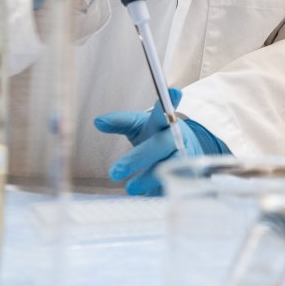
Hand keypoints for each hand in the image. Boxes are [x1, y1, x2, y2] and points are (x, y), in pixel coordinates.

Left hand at [94, 88, 229, 195]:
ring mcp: (184, 159)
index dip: (169, 102)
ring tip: (130, 188)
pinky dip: (158, 191)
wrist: (184, 155)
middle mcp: (176, 139)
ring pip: (168, 168)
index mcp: (164, 123)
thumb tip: (97, 121)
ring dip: (147, 178)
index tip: (173, 90)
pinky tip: (146, 195)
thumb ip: (120, 123)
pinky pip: (174, 186)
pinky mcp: (187, 178)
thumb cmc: (156, 138)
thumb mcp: (139, 127)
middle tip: (113, 172)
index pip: (164, 112)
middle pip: (159, 146)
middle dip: (137, 158)